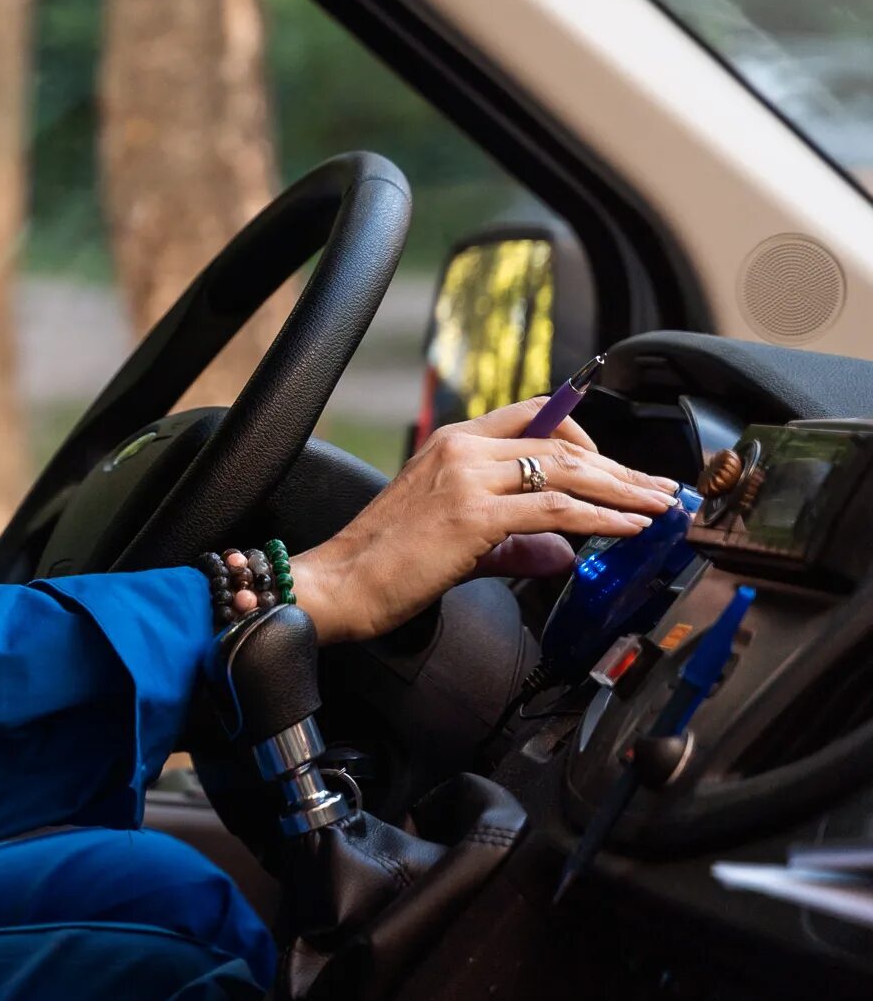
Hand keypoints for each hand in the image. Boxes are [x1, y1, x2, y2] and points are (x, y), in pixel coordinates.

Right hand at [287, 396, 681, 644]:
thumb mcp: (458, 539)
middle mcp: (463, 450)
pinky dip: (601, 519)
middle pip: (563, 444)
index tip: (618, 467)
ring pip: (567, 472)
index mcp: (452, 443)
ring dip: (623, 491)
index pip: (535, 418)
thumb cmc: (386, 561)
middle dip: (620, 469)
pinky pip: (556, 510)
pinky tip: (627, 529)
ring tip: (658, 507)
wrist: (341, 582)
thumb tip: (563, 550)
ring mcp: (469, 479)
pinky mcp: (475, 515)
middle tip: (660, 489)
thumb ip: (514, 540)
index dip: (586, 438)